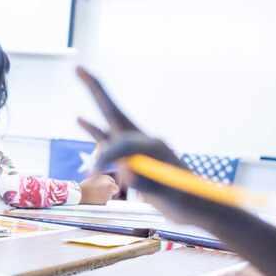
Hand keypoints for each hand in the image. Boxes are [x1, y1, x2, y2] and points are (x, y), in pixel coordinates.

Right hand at [77, 67, 219, 224]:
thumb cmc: (184, 200)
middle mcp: (142, 141)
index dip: (106, 155)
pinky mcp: (132, 159)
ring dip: (92, 107)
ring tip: (79, 82)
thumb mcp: (167, 194)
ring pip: (108, 125)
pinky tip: (80, 119)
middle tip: (79, 68)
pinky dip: (93, 129)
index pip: (120, 141)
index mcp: (152, 144)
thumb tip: (128, 173)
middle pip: (113, 112)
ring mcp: (136, 149)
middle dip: (96, 91)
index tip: (97, 173)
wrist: (196, 206)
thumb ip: (147, 182)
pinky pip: (108, 141)